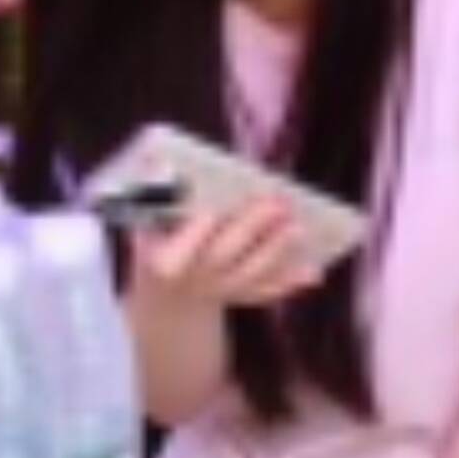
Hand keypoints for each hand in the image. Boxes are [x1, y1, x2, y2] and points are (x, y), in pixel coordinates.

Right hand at [134, 193, 321, 317]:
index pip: (180, 245)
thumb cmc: (157, 244)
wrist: (167, 296)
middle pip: (222, 255)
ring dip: (277, 251)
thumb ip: (150, 196)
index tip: (214, 210)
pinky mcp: (242, 297)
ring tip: (299, 227)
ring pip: (251, 274)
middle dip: (251, 228)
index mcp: (162, 262)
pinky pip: (269, 291)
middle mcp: (192, 281)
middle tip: (277, 203)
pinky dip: (291, 281)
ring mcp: (219, 292)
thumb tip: (157, 160)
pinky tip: (315, 271)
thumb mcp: (144, 224)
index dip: (197, 229)